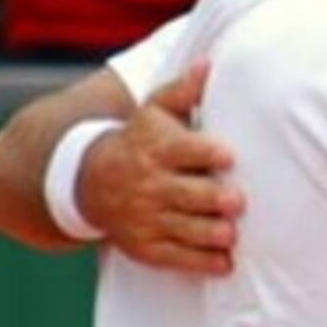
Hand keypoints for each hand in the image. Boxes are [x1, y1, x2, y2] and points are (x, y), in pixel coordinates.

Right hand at [78, 61, 244, 274]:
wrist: (89, 180)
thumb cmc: (140, 138)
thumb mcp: (155, 109)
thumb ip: (184, 89)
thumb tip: (209, 64)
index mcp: (156, 147)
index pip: (183, 150)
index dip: (206, 152)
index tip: (228, 155)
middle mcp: (149, 184)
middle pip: (184, 194)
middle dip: (210, 198)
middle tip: (236, 201)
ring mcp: (146, 217)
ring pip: (180, 228)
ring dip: (207, 233)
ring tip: (231, 233)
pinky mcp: (145, 245)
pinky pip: (173, 257)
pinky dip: (199, 262)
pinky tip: (224, 263)